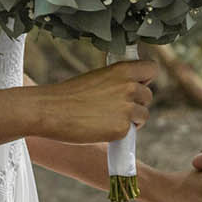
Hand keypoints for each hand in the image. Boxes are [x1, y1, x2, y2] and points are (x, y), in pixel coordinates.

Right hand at [36, 60, 157, 142]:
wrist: (50, 111)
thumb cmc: (69, 95)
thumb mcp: (97, 78)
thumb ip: (117, 81)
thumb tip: (131, 89)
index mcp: (122, 70)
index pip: (152, 69)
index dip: (145, 78)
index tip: (136, 83)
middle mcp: (129, 87)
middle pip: (148, 95)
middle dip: (136, 102)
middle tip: (116, 107)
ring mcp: (127, 109)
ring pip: (143, 115)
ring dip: (132, 119)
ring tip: (109, 119)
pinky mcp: (122, 129)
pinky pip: (130, 132)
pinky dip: (120, 133)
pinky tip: (102, 129)